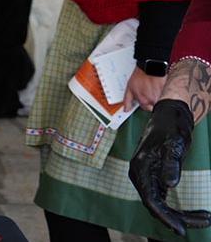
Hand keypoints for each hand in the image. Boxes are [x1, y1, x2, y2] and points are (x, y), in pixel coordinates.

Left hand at [124, 66, 165, 111]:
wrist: (150, 67)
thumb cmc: (139, 76)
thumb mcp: (129, 88)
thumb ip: (127, 100)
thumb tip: (126, 109)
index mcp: (144, 101)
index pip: (146, 108)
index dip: (144, 103)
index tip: (144, 98)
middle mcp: (153, 100)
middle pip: (154, 106)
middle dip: (151, 101)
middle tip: (148, 92)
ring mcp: (161, 96)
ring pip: (160, 101)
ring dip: (157, 96)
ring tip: (153, 88)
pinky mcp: (167, 91)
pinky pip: (166, 95)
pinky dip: (163, 92)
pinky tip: (158, 86)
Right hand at [129, 99, 210, 235]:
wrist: (169, 115)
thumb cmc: (171, 127)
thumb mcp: (174, 145)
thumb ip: (171, 165)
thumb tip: (170, 185)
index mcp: (140, 168)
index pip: (151, 200)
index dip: (166, 217)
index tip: (181, 230)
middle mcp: (140, 174)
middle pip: (156, 205)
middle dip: (178, 217)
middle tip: (204, 221)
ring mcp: (146, 176)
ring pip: (161, 204)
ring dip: (181, 214)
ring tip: (205, 218)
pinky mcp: (154, 177)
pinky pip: (164, 198)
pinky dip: (179, 207)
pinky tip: (196, 211)